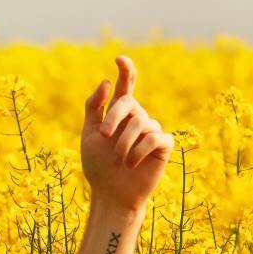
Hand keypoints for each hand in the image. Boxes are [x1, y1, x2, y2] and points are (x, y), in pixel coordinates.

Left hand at [81, 55, 173, 211]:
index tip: (119, 59)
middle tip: (104, 135)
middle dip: (113, 117)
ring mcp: (151, 131)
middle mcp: (137, 118)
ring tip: (119, 160)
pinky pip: (155, 137)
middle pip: (128, 103)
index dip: (125, 70)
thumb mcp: (89, 135)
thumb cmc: (98, 166)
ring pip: (140, 122)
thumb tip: (107, 82)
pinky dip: (140, 150)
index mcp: (119, 114)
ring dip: (124, 142)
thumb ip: (94, 107)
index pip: (126, 86)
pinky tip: (131, 164)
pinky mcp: (163, 146)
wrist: (111, 194)